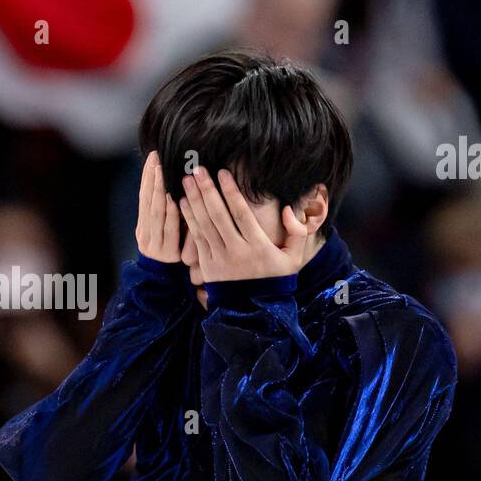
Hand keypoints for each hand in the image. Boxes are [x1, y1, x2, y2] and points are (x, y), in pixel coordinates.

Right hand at [135, 151, 180, 262]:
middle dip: (151, 178)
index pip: (144, 196)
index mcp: (143, 226)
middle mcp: (144, 232)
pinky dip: (169, 213)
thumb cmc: (172, 254)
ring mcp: (153, 243)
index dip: (147, 176)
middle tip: (156, 158)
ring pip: (154, 213)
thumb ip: (167, 214)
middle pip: (147, 201)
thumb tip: (173, 186)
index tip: (152, 156)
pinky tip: (171, 198)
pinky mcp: (164, 252)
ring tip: (161, 171)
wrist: (166, 285)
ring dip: (158, 190)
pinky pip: (167, 229)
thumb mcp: (166, 233)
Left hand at [178, 168, 307, 281]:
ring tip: (187, 180)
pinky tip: (182, 202)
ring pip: (204, 225)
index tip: (223, 172)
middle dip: (207, 190)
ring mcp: (219, 259)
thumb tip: (287, 210)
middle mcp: (236, 251)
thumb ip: (297, 232)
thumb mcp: (294, 258)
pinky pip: (196, 239)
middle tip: (198, 169)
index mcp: (258, 247)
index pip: (242, 214)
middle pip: (218, 216)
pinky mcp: (207, 265)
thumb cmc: (276, 279)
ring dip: (194, 201)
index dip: (231, 192)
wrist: (255, 310)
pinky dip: (189, 219)